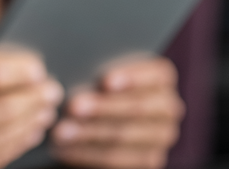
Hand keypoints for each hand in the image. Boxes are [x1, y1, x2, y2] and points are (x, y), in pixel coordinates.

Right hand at [0, 41, 62, 168]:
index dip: (20, 68)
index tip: (36, 65)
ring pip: (8, 137)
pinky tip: (29, 131)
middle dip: (36, 97)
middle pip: (6, 108)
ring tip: (46, 109)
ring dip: (33, 122)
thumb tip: (4, 41)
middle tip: (53, 88)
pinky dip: (18, 143)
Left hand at [50, 56, 182, 168]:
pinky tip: (65, 148)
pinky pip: (116, 160)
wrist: (100, 124)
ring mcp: (160, 138)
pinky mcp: (148, 161)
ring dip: (89, 133)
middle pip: (137, 108)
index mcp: (161, 79)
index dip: (132, 78)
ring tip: (61, 131)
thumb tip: (75, 69)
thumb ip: (95, 69)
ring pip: (123, 136)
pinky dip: (87, 153)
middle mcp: (168, 108)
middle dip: (102, 108)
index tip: (105, 81)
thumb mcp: (97, 74)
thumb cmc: (95, 87)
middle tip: (72, 106)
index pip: (156, 75)